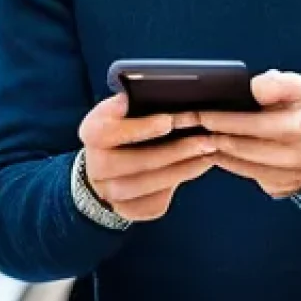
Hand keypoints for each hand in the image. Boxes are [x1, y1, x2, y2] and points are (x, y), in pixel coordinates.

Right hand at [78, 92, 217, 221]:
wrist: (105, 165)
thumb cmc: (122, 128)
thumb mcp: (120, 109)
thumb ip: (133, 101)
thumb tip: (160, 90)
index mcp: (91, 133)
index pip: (111, 132)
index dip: (140, 128)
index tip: (169, 121)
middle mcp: (96, 166)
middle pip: (137, 162)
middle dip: (175, 151)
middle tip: (205, 140)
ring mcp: (110, 193)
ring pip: (150, 185)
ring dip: (184, 169)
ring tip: (208, 153)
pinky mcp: (127, 211)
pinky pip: (156, 202)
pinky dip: (180, 184)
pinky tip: (198, 167)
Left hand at [198, 71, 300, 198]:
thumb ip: (278, 85)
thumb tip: (253, 87)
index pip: (253, 122)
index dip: (223, 118)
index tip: (200, 111)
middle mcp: (295, 152)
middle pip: (241, 144)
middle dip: (209, 132)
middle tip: (183, 121)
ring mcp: (287, 172)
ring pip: (239, 161)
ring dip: (212, 148)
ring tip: (189, 135)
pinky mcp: (279, 185)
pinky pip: (244, 173)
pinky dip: (223, 160)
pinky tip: (208, 149)